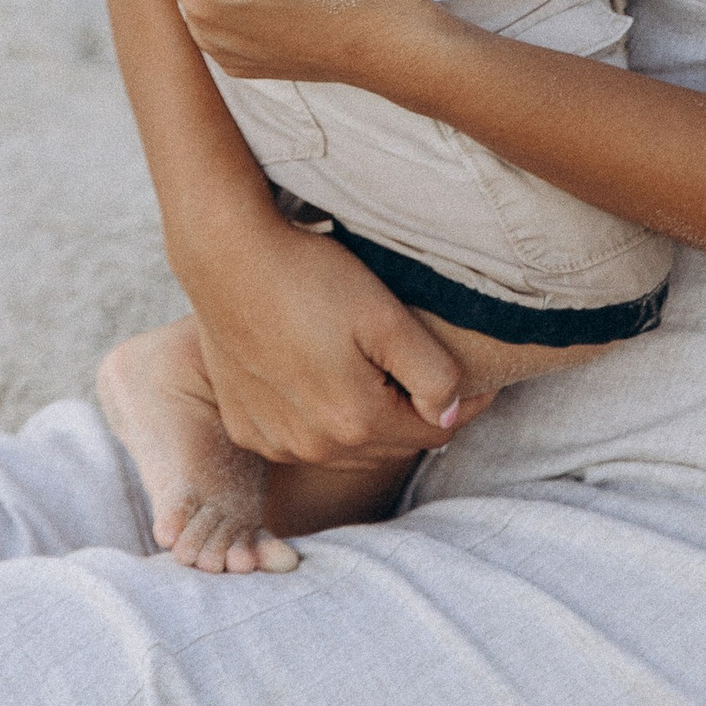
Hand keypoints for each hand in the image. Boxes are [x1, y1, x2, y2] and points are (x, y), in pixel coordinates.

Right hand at [176, 216, 484, 466]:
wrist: (226, 257)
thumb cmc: (309, 277)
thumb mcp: (385, 317)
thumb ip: (431, 372)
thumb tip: (452, 413)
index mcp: (355, 421)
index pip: (433, 431)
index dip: (463, 406)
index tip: (479, 382)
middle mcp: (313, 446)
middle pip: (391, 444)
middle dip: (417, 415)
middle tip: (430, 376)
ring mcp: (275, 441)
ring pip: (346, 448)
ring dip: (369, 423)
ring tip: (379, 378)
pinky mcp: (246, 428)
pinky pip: (301, 440)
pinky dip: (322, 422)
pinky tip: (323, 382)